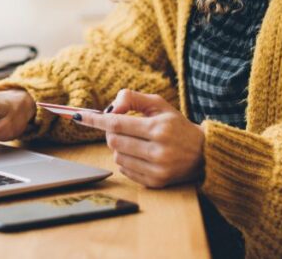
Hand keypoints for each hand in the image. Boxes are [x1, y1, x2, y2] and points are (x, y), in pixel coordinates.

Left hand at [76, 89, 204, 187]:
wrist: (202, 153)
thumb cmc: (176, 125)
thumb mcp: (159, 104)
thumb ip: (132, 98)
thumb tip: (110, 108)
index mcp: (159, 128)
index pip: (117, 123)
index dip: (95, 120)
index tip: (79, 117)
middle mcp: (158, 151)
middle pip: (114, 141)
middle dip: (111, 132)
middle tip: (121, 127)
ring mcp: (157, 169)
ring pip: (117, 157)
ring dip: (118, 147)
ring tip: (135, 142)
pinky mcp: (156, 183)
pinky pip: (125, 170)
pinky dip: (125, 161)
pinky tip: (139, 155)